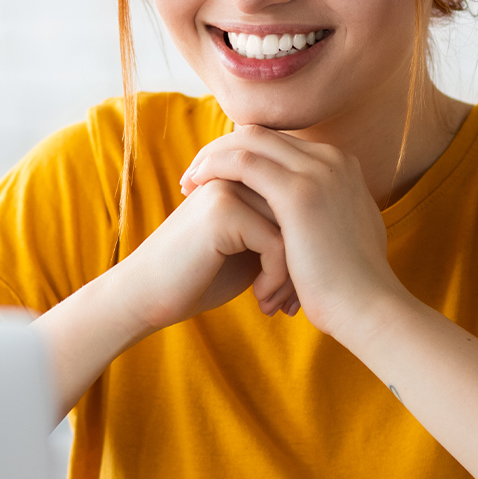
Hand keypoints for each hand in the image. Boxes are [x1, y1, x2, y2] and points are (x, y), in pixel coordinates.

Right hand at [105, 176, 299, 333]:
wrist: (147, 297)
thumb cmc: (201, 276)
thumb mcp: (249, 248)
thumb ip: (279, 227)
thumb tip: (329, 232)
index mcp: (244, 175)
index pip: (300, 201)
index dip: (305, 245)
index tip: (298, 287)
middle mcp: (237, 173)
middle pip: (301, 213)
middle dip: (304, 262)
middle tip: (294, 302)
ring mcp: (228, 188)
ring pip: (295, 229)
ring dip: (293, 275)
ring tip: (280, 305)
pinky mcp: (222, 211)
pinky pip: (277, 244)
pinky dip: (278, 279)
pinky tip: (262, 302)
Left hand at [178, 127, 407, 340]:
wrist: (368, 309)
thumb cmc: (349, 287)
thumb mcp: (341, 238)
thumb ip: (326, 216)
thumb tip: (311, 223)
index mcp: (341, 168)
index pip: (279, 144)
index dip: (243, 155)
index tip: (216, 176)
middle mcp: (333, 160)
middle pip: (263, 135)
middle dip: (223, 150)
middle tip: (193, 174)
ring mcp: (318, 172)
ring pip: (249, 140)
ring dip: (213, 156)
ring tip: (188, 181)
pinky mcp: (299, 192)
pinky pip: (242, 161)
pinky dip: (214, 167)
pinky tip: (194, 184)